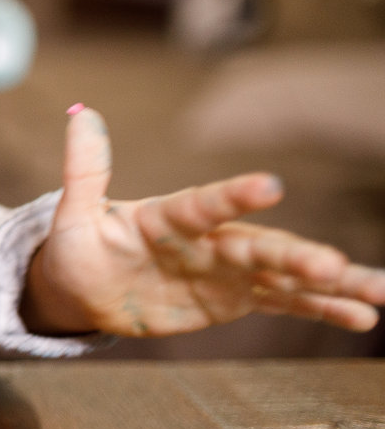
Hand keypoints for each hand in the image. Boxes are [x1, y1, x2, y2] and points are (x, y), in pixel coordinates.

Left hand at [22, 106, 384, 337]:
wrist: (88, 286)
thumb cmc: (81, 246)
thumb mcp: (74, 214)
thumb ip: (85, 171)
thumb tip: (81, 113)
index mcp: (170, 218)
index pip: (204, 204)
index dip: (234, 195)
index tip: (270, 186)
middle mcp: (209, 240)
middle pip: (258, 244)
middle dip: (296, 255)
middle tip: (333, 265)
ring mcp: (227, 269)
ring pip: (285, 273)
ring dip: (330, 282)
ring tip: (378, 291)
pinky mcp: (236, 296)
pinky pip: (284, 301)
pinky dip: (321, 308)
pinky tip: (362, 315)